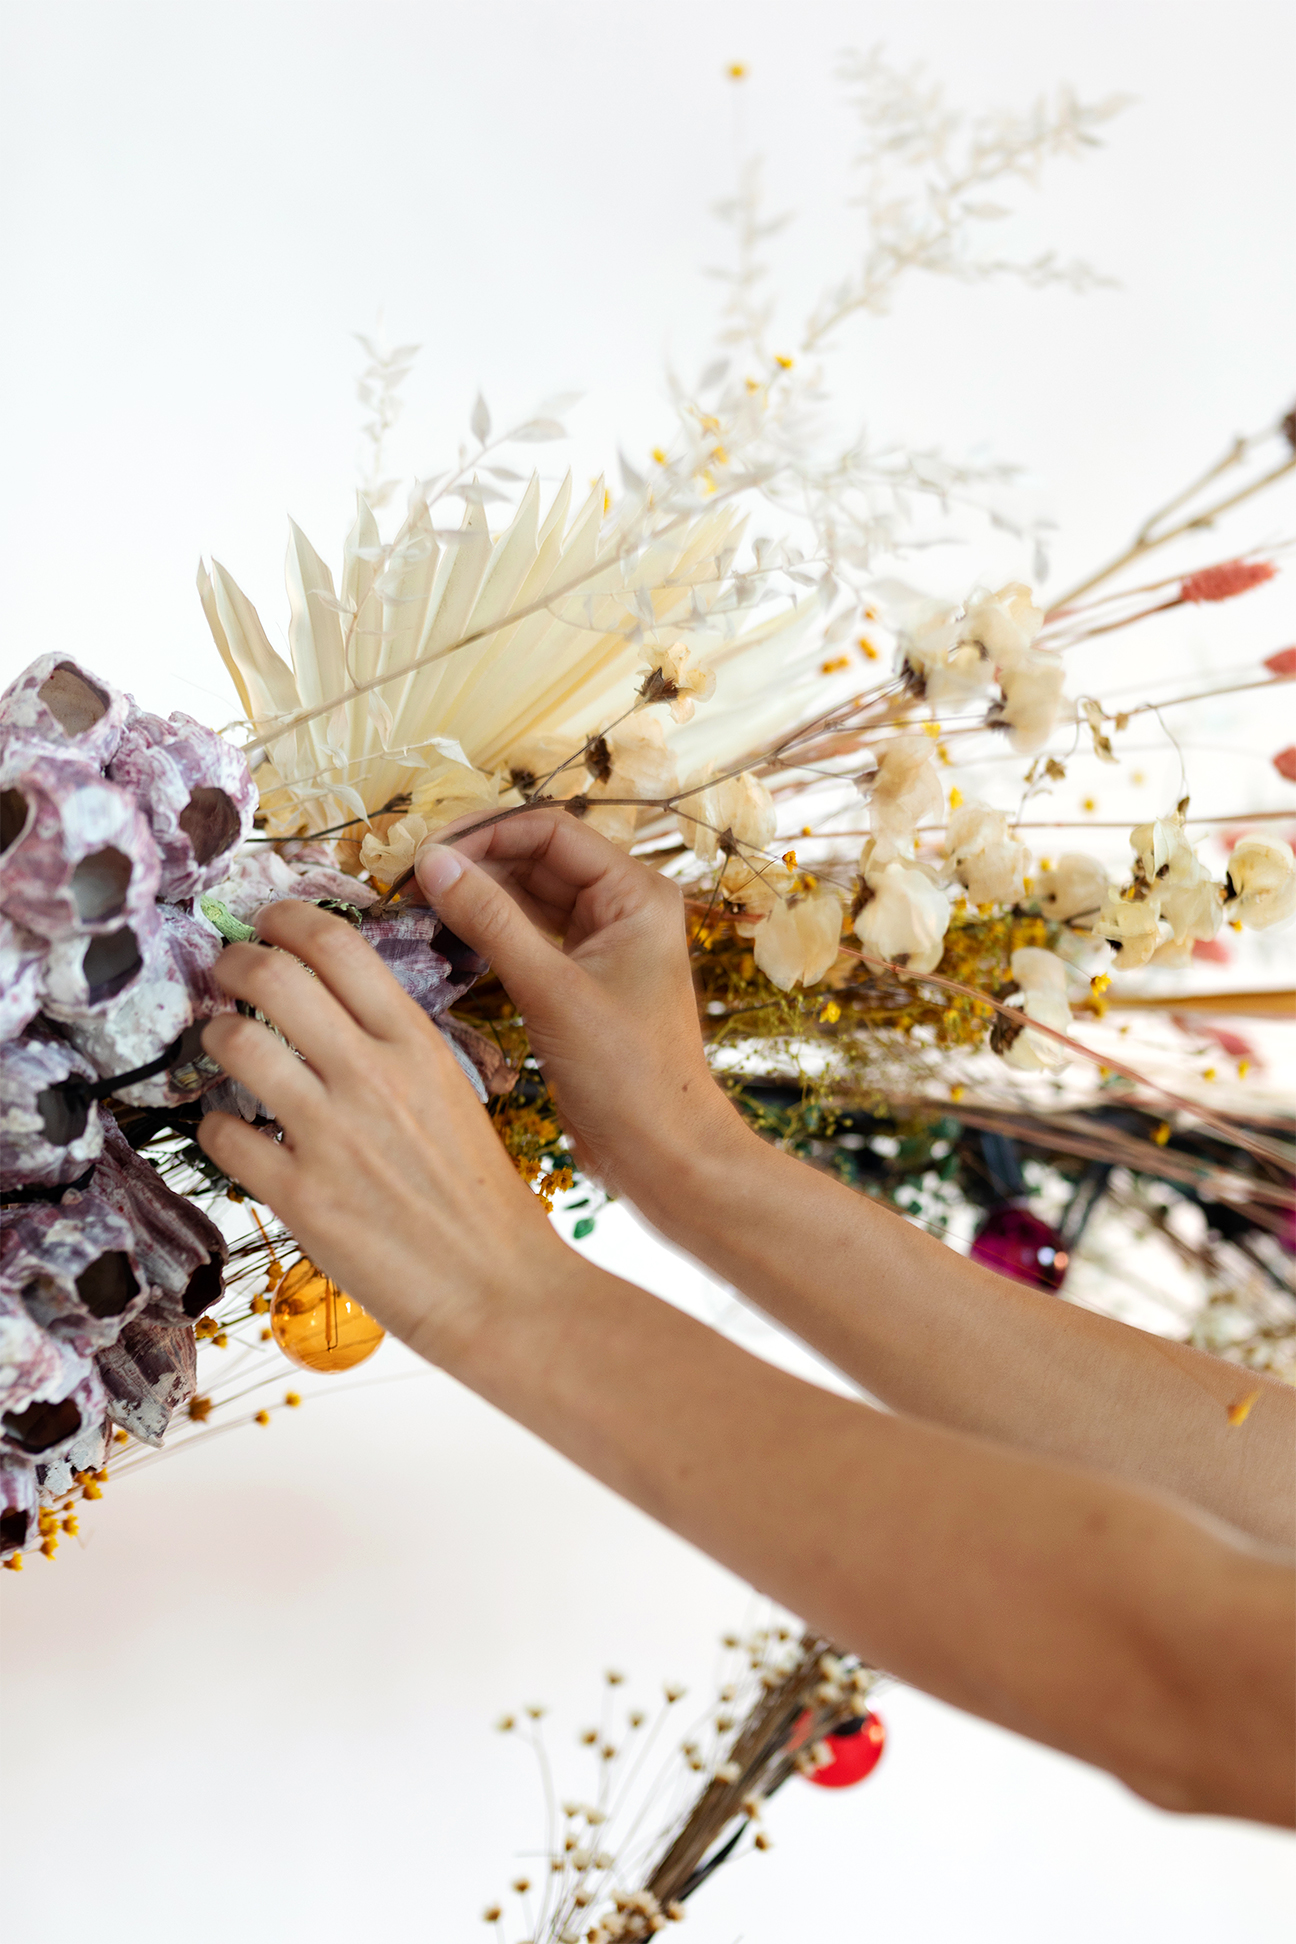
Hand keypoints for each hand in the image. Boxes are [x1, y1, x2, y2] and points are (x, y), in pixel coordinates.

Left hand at [197, 900, 563, 1360]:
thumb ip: (396, 1049)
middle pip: (274, 974)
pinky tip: (233, 1134)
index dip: (287, 918)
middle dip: (234, 962)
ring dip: (215, 1035)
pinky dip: (215, 1127)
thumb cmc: (483, 1197)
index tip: (267, 922)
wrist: (500, 1287)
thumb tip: (333, 1013)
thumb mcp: (453, 1094)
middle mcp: (371, 1075)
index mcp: (417, 1044)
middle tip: (226, 973)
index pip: (338, 944)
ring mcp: (330, 1134)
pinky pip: (223, 1135)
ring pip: (235, 1043)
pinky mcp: (299, 1195)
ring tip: (221, 1045)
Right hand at [413, 808, 744, 1201]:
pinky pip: (529, 937)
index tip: (424, 854)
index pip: (548, 831)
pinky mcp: (582, 980)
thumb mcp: (550, 991)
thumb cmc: (626, 1074)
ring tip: (417, 907)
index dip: (483, 833)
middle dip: (474, 864)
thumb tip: (432, 862)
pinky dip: (489, 933)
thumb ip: (490, 921)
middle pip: (535, 859)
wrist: (664, 1153)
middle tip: (408, 882)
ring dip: (477, 898)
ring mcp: (602, 944)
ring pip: (528, 899)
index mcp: (636, 893)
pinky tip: (446, 939)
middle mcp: (623, 907)